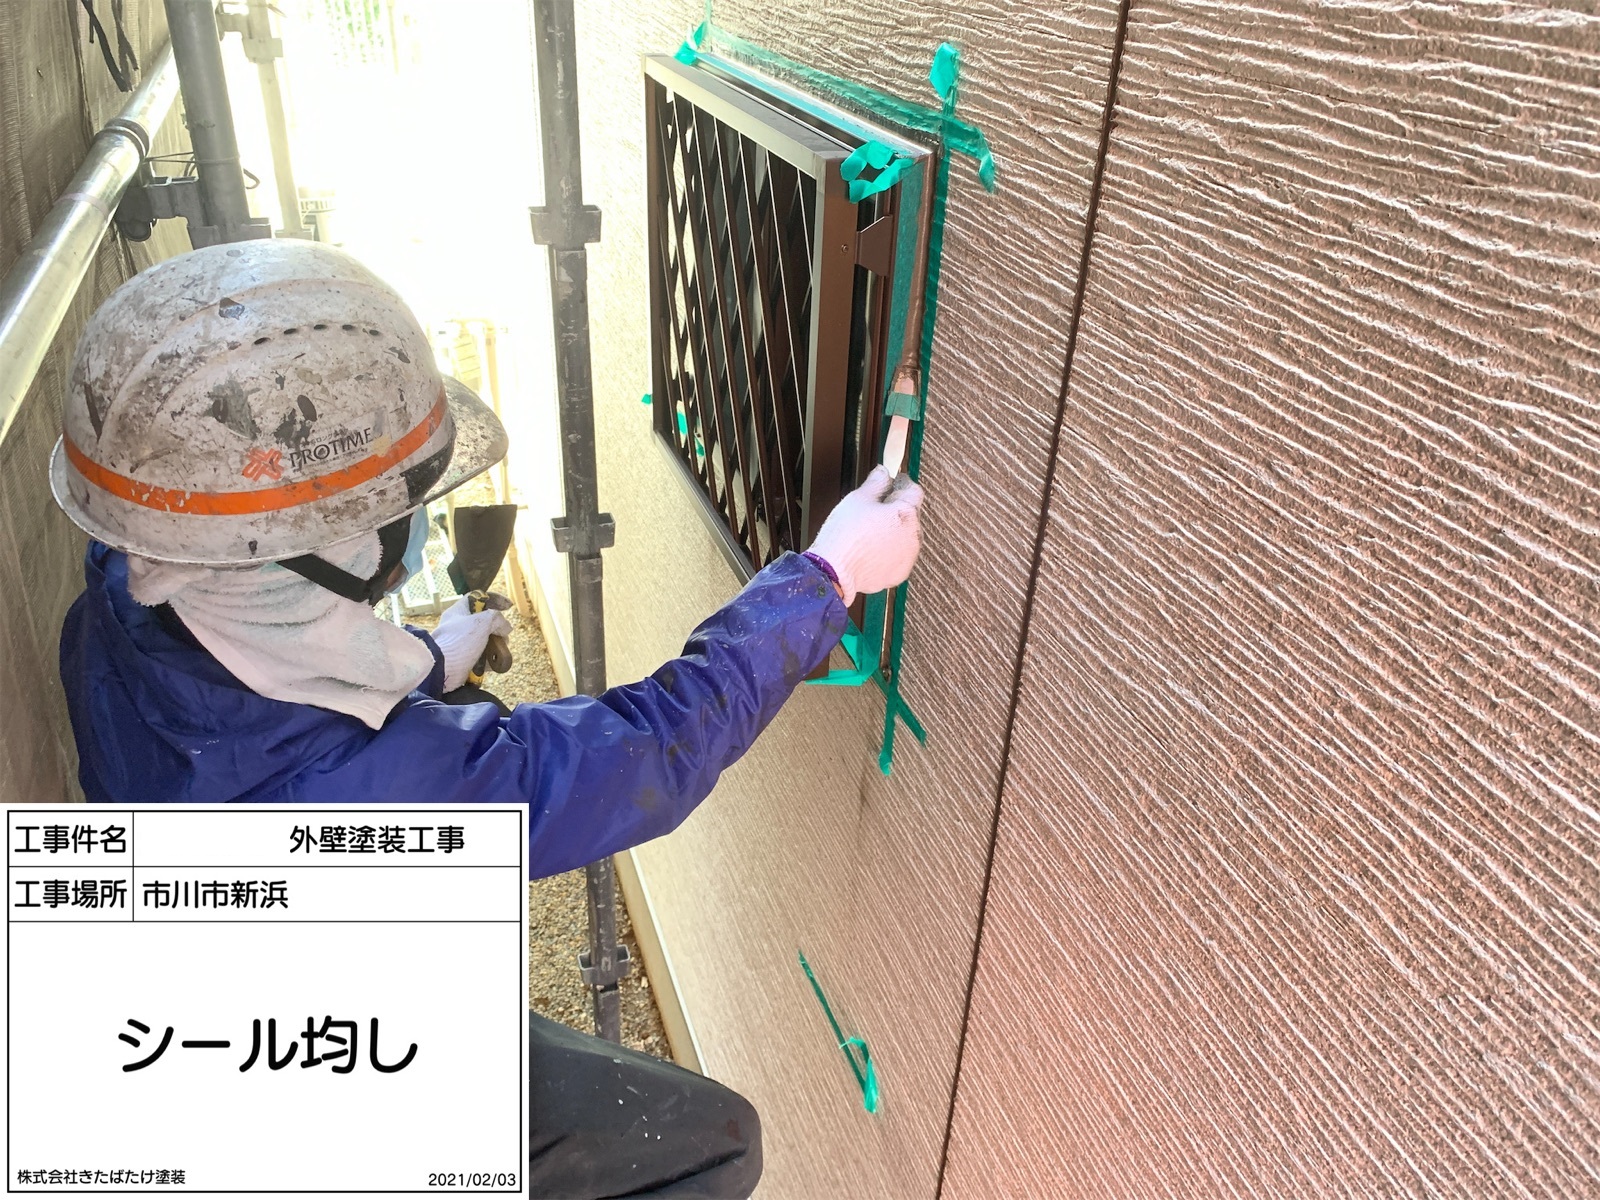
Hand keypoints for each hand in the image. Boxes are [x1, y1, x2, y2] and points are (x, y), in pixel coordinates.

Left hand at [432, 594, 513, 690]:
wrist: (443, 669)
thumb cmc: (459, 641)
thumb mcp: (481, 622)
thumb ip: (497, 619)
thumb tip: (506, 627)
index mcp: (458, 612)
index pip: (477, 598)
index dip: (494, 599)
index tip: (508, 606)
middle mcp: (458, 626)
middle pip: (483, 621)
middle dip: (498, 627)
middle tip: (505, 634)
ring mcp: (461, 644)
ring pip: (484, 640)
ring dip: (496, 644)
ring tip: (501, 650)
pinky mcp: (464, 659)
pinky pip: (481, 656)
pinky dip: (489, 659)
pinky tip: (495, 662)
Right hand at [806, 466, 924, 604]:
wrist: (834, 571)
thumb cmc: (844, 536)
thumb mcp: (858, 499)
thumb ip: (876, 482)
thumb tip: (883, 472)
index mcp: (905, 514)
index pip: (914, 491)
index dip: (902, 484)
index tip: (895, 482)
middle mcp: (912, 536)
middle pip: (911, 514)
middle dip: (896, 509)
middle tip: (875, 509)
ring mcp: (907, 557)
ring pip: (906, 537)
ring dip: (895, 531)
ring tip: (871, 532)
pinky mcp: (899, 573)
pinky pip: (899, 556)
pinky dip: (890, 551)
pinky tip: (872, 548)